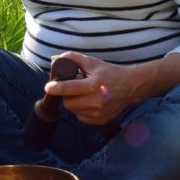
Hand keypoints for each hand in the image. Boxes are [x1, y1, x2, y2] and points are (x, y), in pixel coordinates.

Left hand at [43, 50, 179, 124]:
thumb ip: (72, 58)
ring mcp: (99, 113)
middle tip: (71, 88)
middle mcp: (97, 101)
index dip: (56, 88)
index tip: (48, 87)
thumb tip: (54, 59)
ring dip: (73, 103)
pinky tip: (87, 102)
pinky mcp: (101, 120)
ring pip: (73, 111)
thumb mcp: (92, 63)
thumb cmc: (110, 73)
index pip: (69, 88)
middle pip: (68, 102)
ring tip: (81, 94)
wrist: (131, 87)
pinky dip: (80, 110)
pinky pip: (81, 117)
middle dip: (66, 95)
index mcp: (94, 85)